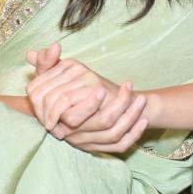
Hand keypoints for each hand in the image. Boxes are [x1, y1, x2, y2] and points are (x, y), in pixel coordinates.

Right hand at [24, 47, 148, 152]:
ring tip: (141, 98)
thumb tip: (55, 45)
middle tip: (129, 88)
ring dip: (131, 116)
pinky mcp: (104, 147)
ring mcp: (90, 142)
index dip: (87, 105)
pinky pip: (121, 146)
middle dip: (118, 106)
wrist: (64, 112)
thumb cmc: (55, 89)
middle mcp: (75, 133)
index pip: (72, 118)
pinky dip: (134, 135)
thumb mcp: (50, 75)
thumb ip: (48, 62)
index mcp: (60, 119)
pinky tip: (144, 121)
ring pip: (114, 134)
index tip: (101, 89)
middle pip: (99, 124)